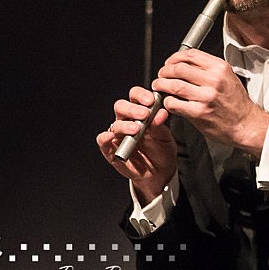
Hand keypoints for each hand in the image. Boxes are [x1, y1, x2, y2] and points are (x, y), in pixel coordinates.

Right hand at [97, 86, 177, 203]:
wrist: (160, 174)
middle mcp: (126, 121)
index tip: (150, 100)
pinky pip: (103, 141)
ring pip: (115, 124)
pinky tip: (111, 136)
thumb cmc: (162, 152)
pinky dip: (105, 138)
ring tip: (136, 129)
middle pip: (121, 106)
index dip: (140, 95)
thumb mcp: (165, 137)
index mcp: (140, 113)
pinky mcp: (111, 150)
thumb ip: (160, 125)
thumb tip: (161, 112)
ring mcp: (118, 135)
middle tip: (144, 114)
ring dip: (124, 125)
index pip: (135, 97)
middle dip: (132, 108)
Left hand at [153, 48, 268, 156]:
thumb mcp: (227, 77)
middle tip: (161, 75)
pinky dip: (167, 102)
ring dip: (161, 85)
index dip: (174, 57)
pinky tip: (169, 102)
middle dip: (164, 71)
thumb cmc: (236, 103)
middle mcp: (213, 80)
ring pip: (173, 84)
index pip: (190, 55)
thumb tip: (184, 63)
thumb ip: (207, 69)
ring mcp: (206, 96)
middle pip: (178, 68)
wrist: (246, 125)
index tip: (169, 62)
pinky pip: (174, 103)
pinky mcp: (198, 112)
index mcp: (220, 68)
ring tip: (159, 86)